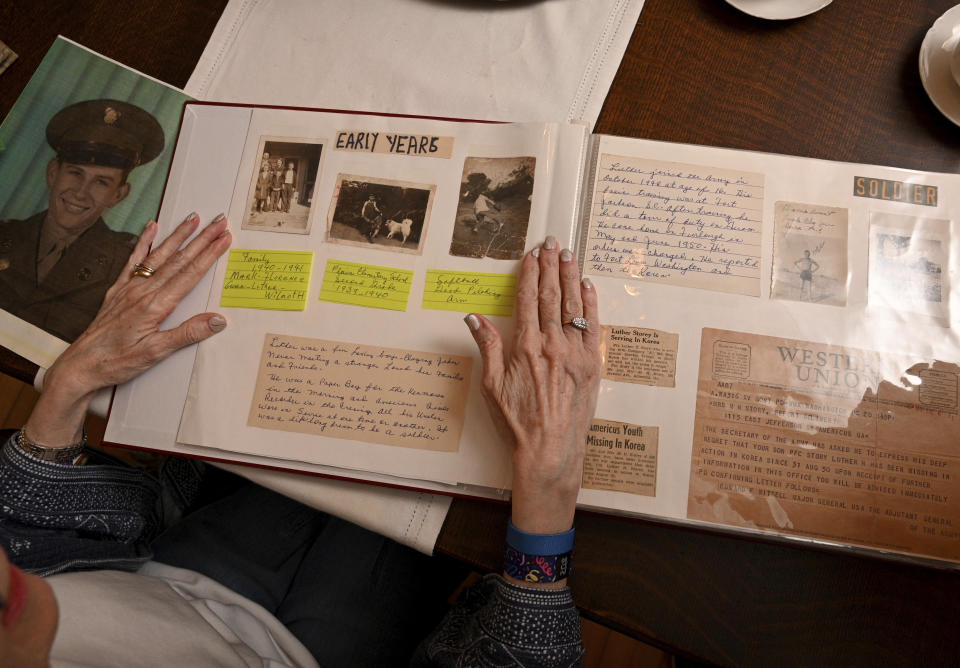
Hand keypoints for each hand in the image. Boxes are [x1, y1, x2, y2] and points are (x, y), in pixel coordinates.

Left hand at [23, 212, 231, 447]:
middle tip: (219, 221)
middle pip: (179, 259)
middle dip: (202, 239)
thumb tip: (217, 320)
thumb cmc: (117, 361)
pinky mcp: (118, 290)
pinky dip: (143, 241)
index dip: (210, 254)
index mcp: (155, 305)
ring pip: (159, 255)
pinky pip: (133, 260)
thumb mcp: (156, 353)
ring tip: (193, 218)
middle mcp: (142, 290)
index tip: (225, 238)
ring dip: (178, 235)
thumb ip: (187, 334)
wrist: (81, 364)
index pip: (190, 274)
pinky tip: (151, 227)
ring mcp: (129, 287)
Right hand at [466, 236, 600, 536]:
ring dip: (571, 277)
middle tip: (552, 242)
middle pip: (551, 296)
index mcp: (526, 347)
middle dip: (551, 266)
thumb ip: (487, 346)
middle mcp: (553, 344)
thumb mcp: (492, 386)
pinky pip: (594, 326)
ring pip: (574, 305)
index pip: (527, 300)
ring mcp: (576, 353)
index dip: (529, 274)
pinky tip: (588, 286)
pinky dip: (591, 303)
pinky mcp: (592, 365)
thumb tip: (474, 317)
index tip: (531, 255)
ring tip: (569, 254)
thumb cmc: (517, 423)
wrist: (550, 451)